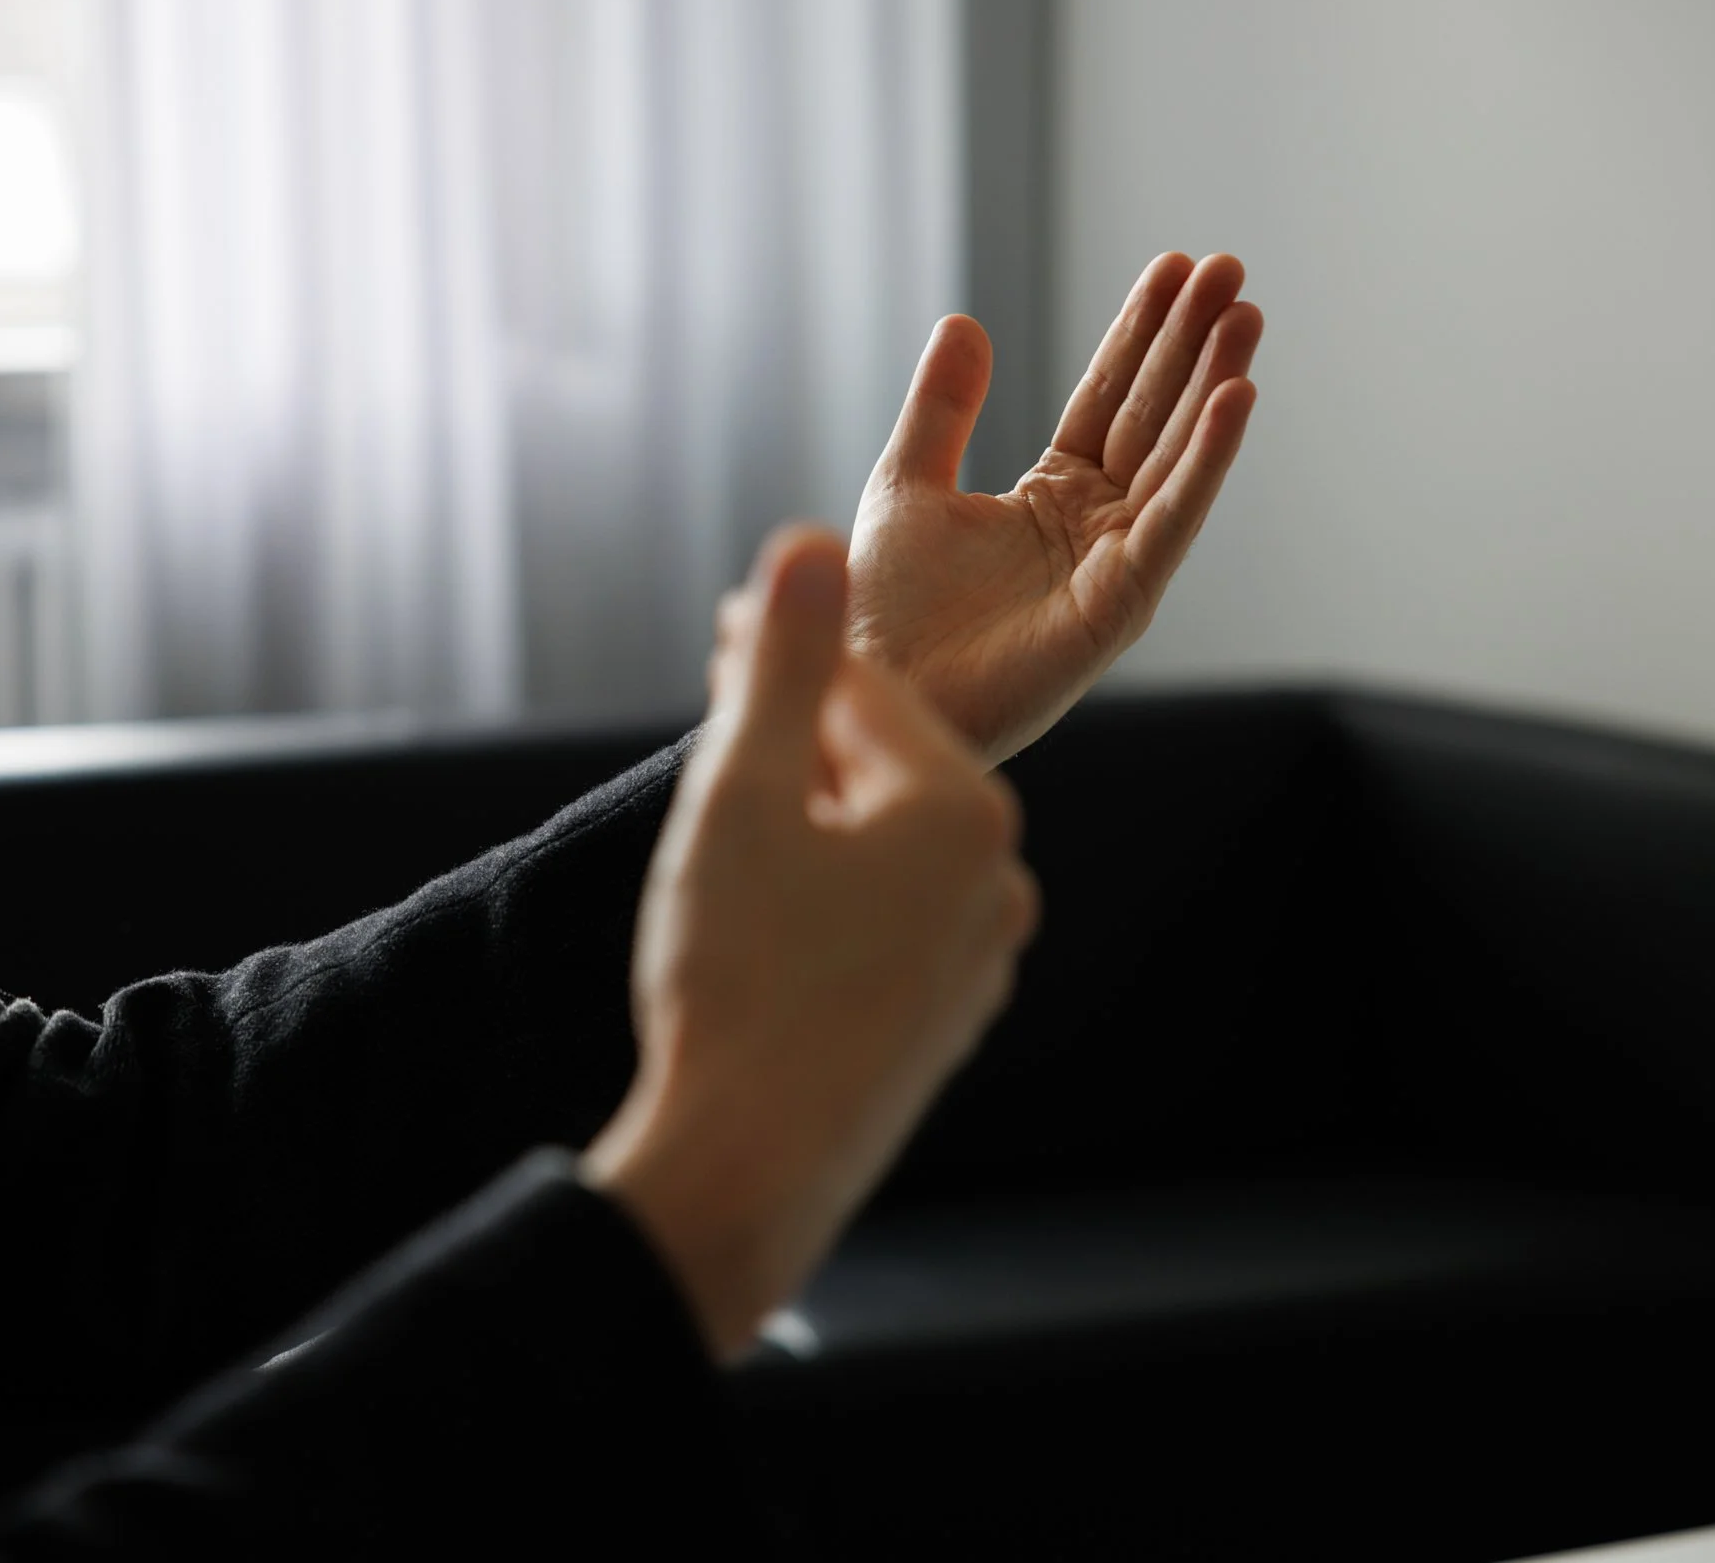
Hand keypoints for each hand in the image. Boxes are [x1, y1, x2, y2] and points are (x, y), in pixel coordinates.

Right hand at [584, 525, 1040, 1358]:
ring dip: (809, 818)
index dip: (777, 652)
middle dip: (796, 734)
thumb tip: (810, 545)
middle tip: (718, 700)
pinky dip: (824, 901)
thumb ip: (783, 665)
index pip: (863, 692)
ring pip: (881, 850)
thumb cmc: (738, 977)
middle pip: (879, 768)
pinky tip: (761, 919)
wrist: (747, 1169)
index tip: (719, 627)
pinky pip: (882, 925)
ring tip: (729, 816)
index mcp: (963, 812)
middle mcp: (996, 882)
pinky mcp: (941, 1025)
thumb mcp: (743, 797)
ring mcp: (977, 962)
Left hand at [848, 252, 1263, 763]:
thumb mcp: (909, 482)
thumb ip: (944, 409)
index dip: (1143, 334)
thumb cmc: (886, 607)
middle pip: (1155, 418)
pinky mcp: (1118, 606)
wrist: (870, 685)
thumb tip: (964, 323)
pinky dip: (1206, 462)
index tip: (1176, 267)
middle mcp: (1095, 527)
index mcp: (1052, 496)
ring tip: (1245, 315)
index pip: (1111, 398)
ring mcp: (1113, 566)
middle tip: (1228, 269)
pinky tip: (1234, 399)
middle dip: (1192, 344)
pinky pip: (1172, 523)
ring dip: (1214, 386)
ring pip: (1177, 460)